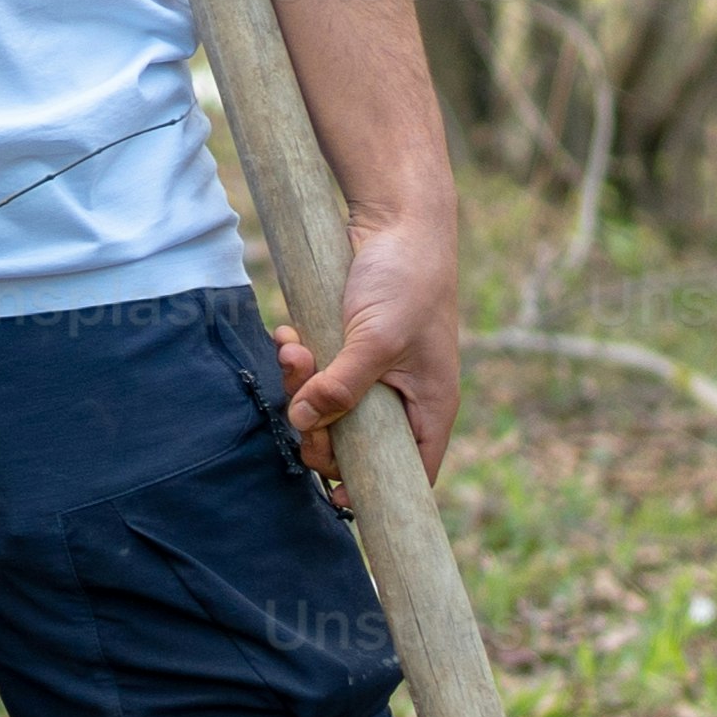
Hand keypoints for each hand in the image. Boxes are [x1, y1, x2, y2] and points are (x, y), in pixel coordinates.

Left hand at [284, 202, 467, 486]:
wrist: (396, 219)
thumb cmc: (406, 280)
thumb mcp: (377, 338)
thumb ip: (343, 386)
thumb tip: (303, 423)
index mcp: (429, 407)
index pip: (412, 473)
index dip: (376, 490)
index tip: (335, 497)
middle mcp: (401, 397)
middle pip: (353, 445)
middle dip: (317, 428)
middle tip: (296, 404)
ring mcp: (371, 374)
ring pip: (324, 408)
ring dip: (298, 385)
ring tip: (291, 348)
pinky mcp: (344, 349)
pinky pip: (313, 374)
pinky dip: (296, 360)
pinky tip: (287, 334)